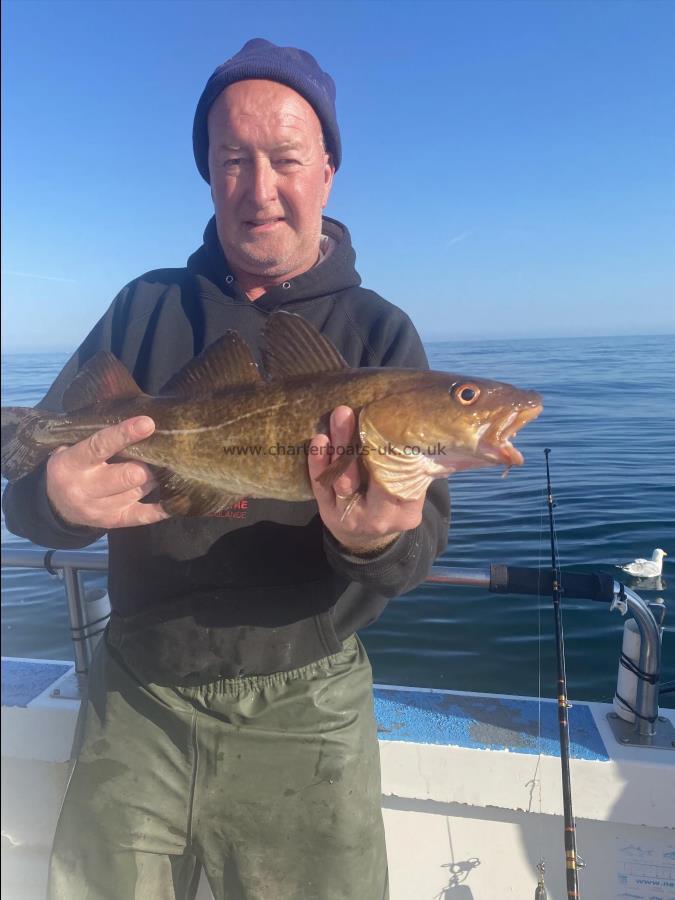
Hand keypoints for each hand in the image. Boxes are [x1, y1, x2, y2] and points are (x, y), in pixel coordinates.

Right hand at [46, 416, 169, 528]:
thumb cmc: (73, 465)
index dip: (125, 434)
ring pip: (139, 490)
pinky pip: (144, 516)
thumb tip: (141, 424)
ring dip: (152, 478)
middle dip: (147, 463)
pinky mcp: (113, 521)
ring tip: (154, 469)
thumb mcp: (74, 447)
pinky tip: (175, 498)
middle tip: (154, 454)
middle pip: (129, 475)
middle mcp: (84, 488)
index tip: (148, 424)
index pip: (100, 446)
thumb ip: (101, 438)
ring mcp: (99, 508)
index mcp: (72, 462)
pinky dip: (162, 507)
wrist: (57, 504)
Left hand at [308, 406, 424, 554]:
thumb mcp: (411, 497)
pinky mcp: (327, 511)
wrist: (366, 541)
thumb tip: (453, 443)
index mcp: (405, 511)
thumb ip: (421, 473)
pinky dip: (319, 462)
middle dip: (358, 444)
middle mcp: (378, 516)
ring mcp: (350, 515)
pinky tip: (319, 441)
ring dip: (339, 448)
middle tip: (350, 412)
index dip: (394, 453)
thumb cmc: (392, 507)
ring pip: (343, 481)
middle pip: (370, 478)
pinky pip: (321, 487)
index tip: (390, 425)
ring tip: (339, 418)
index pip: (402, 480)